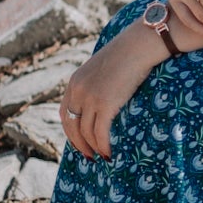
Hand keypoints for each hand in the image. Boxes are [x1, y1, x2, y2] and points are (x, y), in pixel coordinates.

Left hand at [58, 24, 160, 159]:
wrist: (138, 45)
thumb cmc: (127, 54)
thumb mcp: (103, 68)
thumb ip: (96, 83)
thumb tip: (102, 99)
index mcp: (75, 81)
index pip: (65, 112)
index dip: (70, 130)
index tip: (79, 141)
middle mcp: (77, 90)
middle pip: (71, 126)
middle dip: (78, 144)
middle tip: (88, 156)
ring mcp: (90, 98)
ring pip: (85, 132)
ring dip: (92, 148)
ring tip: (101, 157)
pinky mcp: (105, 104)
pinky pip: (100, 132)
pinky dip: (103, 146)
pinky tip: (109, 153)